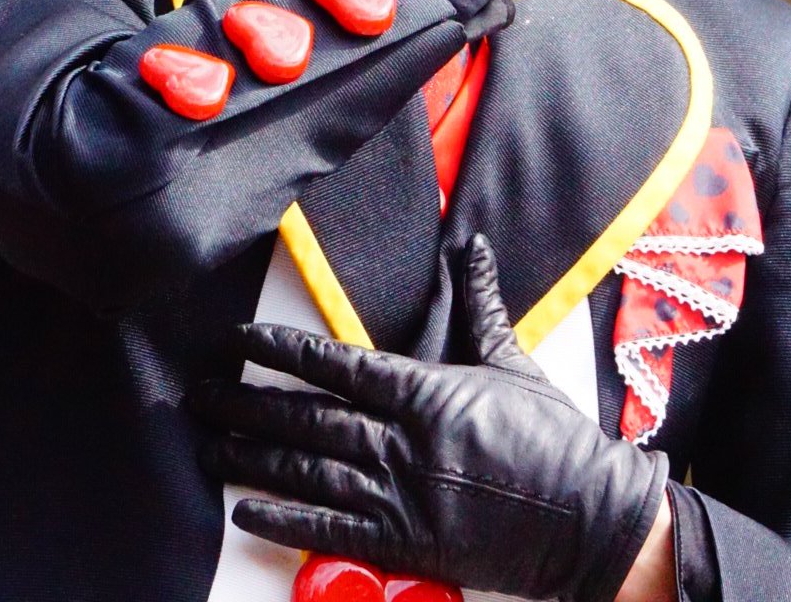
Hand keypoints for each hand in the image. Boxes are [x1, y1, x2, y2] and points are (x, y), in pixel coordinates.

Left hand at [191, 235, 667, 601]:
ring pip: (311, 471)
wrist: (590, 520)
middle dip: (248, 404)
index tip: (240, 339)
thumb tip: (471, 245)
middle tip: (200, 394)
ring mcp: (404, 497)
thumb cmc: (553, 438)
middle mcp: (406, 443)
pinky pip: (334, 531)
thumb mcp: (512, 362)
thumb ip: (479, 303)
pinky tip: (246, 509)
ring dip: (254, 457)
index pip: (338, 365)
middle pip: (309, 419)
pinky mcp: (410, 544)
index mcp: (429, 393)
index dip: (283, 350)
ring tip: (209, 444)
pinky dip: (286, 519)